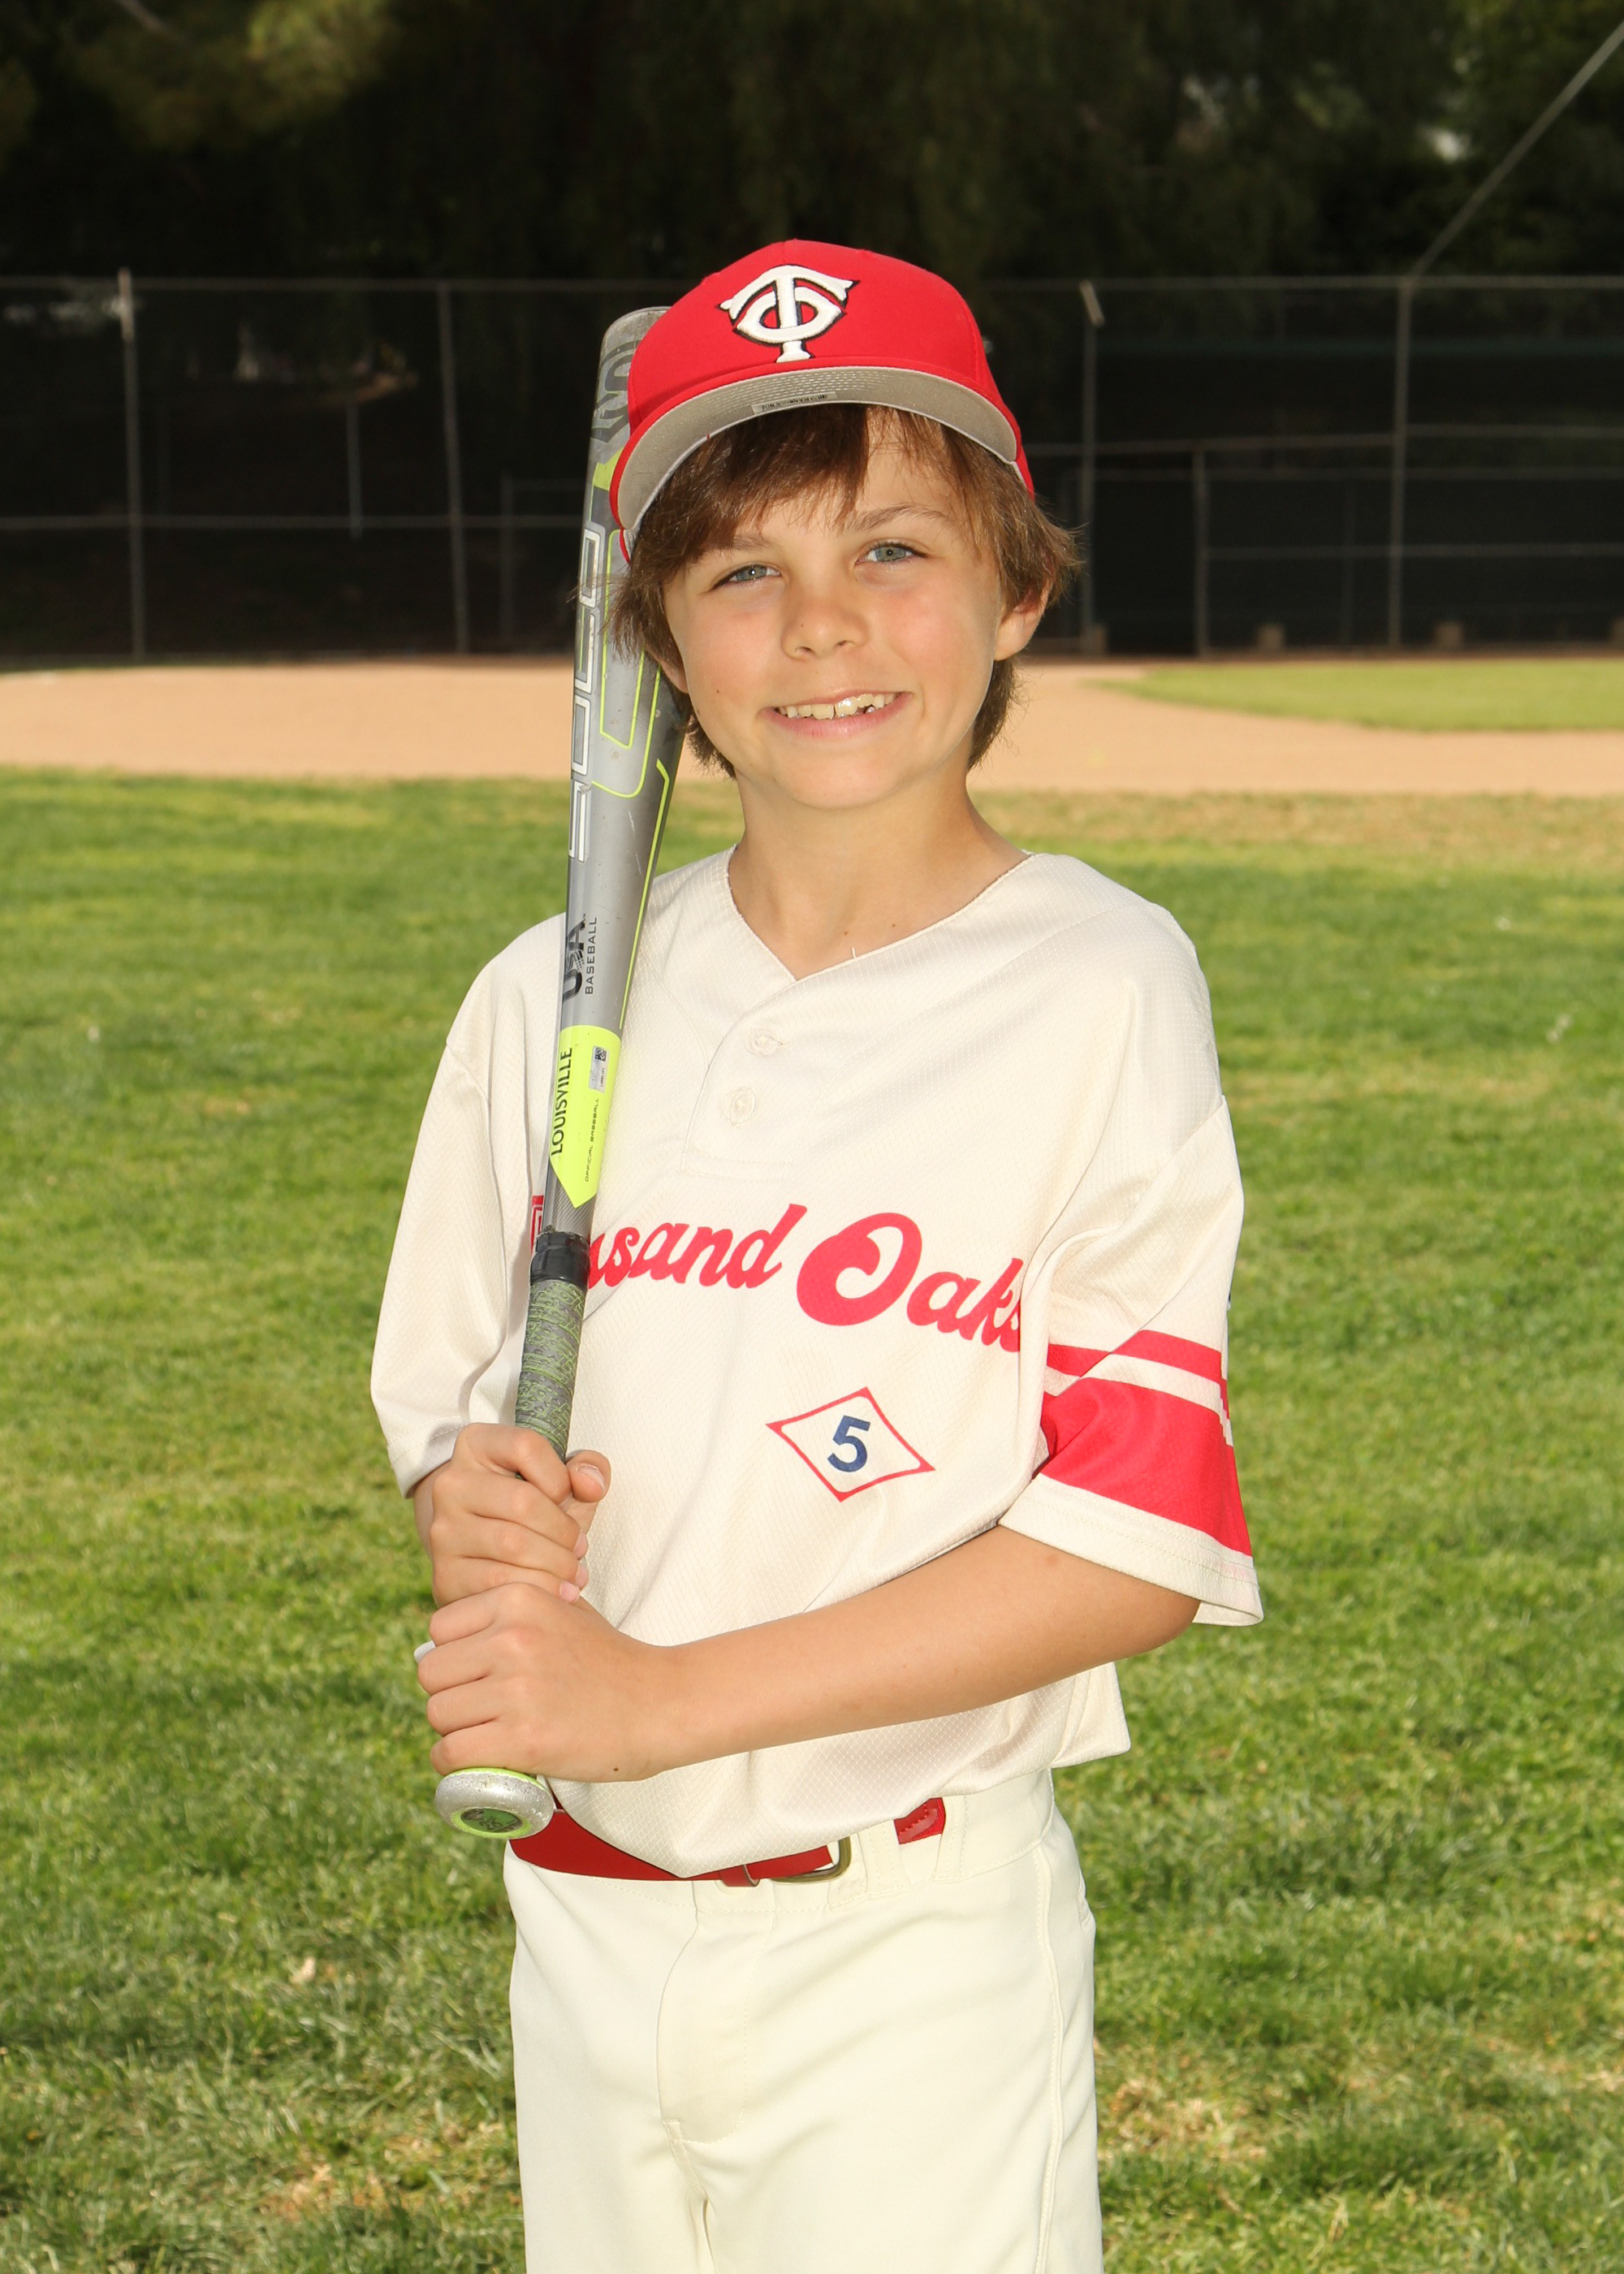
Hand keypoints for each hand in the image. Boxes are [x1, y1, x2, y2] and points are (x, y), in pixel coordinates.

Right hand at [417, 1426, 609, 1606]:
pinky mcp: (445, 1574)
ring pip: (512, 1544)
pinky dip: (539, 1589)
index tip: (567, 1498)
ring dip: (556, 1564)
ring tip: (574, 1573)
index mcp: (476, 1445)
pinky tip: (557, 1592)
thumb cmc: (532, 1511)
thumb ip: (588, 1469)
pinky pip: (498, 1583)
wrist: (485, 1554)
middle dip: (564, 1530)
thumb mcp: (562, 1481)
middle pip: (522, 1501)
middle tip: (581, 1549)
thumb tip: (591, 1484)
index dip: (560, 1477)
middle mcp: (450, 1483)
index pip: (526, 1446)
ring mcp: (442, 1530)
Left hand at [418, 1582, 670, 1782]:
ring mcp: (517, 1689)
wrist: (660, 1704)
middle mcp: (512, 1638)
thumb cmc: (609, 1662)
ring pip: (438, 1715)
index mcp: (518, 1600)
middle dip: (449, 1696)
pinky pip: (451, 1753)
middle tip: (481, 1712)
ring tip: (486, 1735)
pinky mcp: (523, 1739)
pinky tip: (477, 1761)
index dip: (452, 1659)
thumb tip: (450, 1637)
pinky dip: (454, 1764)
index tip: (476, 1678)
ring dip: (454, 1732)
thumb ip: (512, 1613)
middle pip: (431, 1675)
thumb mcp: (563, 1610)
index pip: (439, 1632)